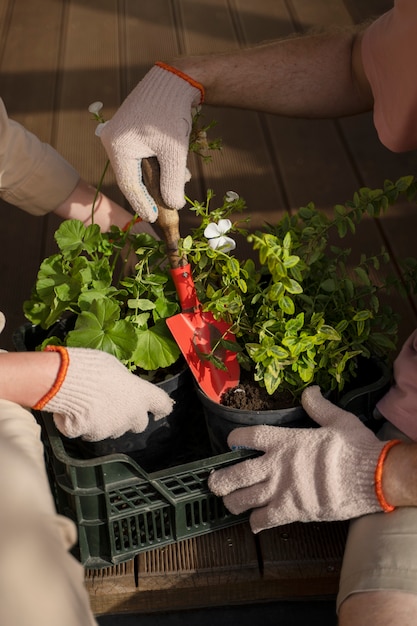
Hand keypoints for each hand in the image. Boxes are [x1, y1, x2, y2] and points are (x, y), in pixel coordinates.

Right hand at [33, 346, 173, 440]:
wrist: (63, 381)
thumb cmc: (90, 367)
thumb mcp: (114, 367)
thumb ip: (124, 382)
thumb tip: (121, 387)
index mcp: (141, 394)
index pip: (163, 404)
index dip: (161, 408)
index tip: (158, 410)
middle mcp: (132, 414)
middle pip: (139, 424)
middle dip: (129, 418)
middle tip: (114, 405)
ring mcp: (113, 428)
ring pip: (113, 430)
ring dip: (106, 422)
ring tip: (90, 404)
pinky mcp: (94, 436)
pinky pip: (90, 432)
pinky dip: (84, 426)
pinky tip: (75, 411)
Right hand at [100, 62, 203, 221]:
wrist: (174, 80)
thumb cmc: (172, 115)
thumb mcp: (175, 153)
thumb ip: (173, 182)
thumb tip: (173, 206)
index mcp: (117, 147)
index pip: (129, 185)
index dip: (142, 205)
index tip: (153, 220)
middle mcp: (112, 141)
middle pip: (131, 177)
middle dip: (150, 193)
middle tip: (162, 212)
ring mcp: (118, 135)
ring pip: (137, 167)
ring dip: (157, 179)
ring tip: (177, 188)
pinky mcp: (128, 131)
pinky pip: (139, 156)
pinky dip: (156, 165)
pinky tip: (175, 170)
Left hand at [208, 386, 399, 532]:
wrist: (371, 478)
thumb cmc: (355, 448)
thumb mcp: (338, 420)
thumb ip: (318, 407)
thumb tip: (310, 391)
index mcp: (285, 441)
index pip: (249, 436)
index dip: (235, 438)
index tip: (230, 442)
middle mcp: (276, 465)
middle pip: (236, 473)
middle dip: (220, 480)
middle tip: (214, 483)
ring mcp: (281, 490)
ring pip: (243, 499)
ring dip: (233, 502)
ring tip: (230, 503)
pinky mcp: (291, 511)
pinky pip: (263, 520)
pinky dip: (256, 523)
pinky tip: (255, 522)